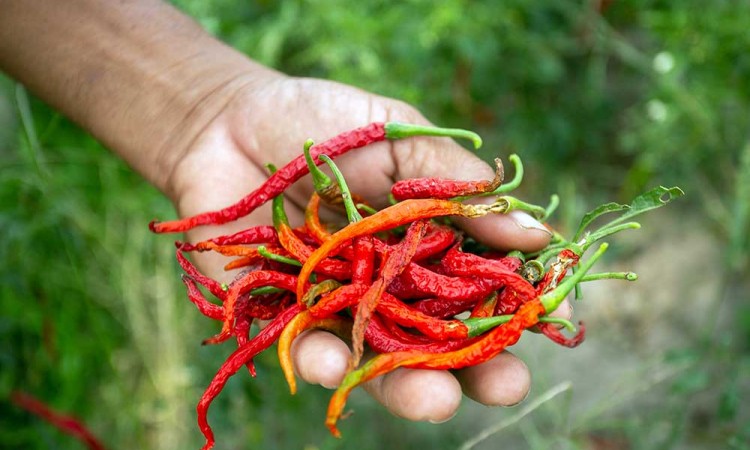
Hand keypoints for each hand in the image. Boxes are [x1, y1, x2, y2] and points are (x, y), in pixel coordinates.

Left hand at [169, 74, 558, 422]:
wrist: (231, 122)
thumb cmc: (326, 122)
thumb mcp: (401, 137)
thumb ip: (459, 186)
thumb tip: (537, 232)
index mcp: (429, 244)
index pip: (484, 287)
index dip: (518, 306)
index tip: (552, 316)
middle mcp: (391, 285)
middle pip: (440, 340)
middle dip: (477, 368)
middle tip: (507, 386)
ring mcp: (340, 305)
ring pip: (380, 359)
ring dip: (408, 386)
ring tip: (434, 401)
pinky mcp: (284, 317)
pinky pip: (307, 347)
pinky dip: (324, 359)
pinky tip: (337, 363)